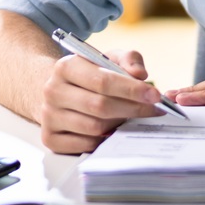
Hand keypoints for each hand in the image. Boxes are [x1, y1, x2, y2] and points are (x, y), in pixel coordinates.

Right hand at [36, 48, 161, 153]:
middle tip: (154, 110)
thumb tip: (140, 75)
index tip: (155, 96)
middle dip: (133, 109)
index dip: (132, 90)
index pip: (103, 81)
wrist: (61, 92)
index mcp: (66, 66)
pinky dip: (104, 141)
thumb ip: (128, 60)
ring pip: (94, 127)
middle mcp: (52, 91)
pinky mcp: (50, 138)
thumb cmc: (91, 74)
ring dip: (118, 125)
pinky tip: (112, 131)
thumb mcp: (109, 59)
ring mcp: (49, 116)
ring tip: (131, 118)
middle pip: (100, 106)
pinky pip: (85, 145)